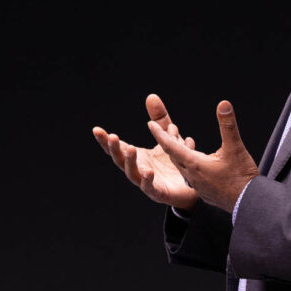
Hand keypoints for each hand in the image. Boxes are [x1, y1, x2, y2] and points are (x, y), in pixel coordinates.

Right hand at [91, 94, 203, 209]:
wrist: (194, 184)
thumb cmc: (176, 162)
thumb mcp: (168, 137)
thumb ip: (160, 120)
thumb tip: (151, 96)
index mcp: (137, 156)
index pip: (117, 147)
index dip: (106, 140)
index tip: (96, 129)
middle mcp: (138, 169)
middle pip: (120, 160)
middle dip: (115, 149)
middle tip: (112, 137)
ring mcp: (146, 183)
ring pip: (132, 173)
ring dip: (129, 162)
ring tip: (130, 149)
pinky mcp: (159, 193)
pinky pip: (151, 188)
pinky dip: (147, 181)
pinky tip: (147, 172)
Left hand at [147, 98, 257, 212]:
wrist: (248, 204)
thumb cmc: (242, 177)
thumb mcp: (236, 147)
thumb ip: (228, 125)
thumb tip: (223, 104)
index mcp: (195, 163)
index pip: (171, 146)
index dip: (160, 134)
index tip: (150, 124)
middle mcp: (192, 175)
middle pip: (174, 156)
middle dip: (167, 142)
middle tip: (163, 130)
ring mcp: (197, 185)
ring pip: (182, 167)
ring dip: (178, 155)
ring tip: (177, 144)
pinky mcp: (204, 192)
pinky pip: (190, 176)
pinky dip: (187, 166)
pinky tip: (193, 165)